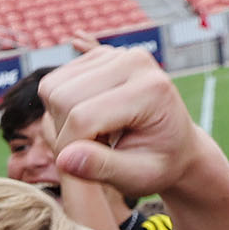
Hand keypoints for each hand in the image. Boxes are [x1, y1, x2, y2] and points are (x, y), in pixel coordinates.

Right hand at [33, 49, 219, 206]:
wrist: (175, 144)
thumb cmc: (159, 164)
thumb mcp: (137, 176)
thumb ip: (101, 168)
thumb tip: (63, 159)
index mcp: (151, 89)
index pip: (83, 117)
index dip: (70, 150)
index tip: (81, 169)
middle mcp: (134, 60)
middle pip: (63, 98)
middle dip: (65, 134)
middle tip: (89, 154)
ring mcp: (116, 53)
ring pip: (53, 88)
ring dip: (61, 121)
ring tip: (92, 138)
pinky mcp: (99, 55)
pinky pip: (55, 82)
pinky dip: (61, 109)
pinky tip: (89, 121)